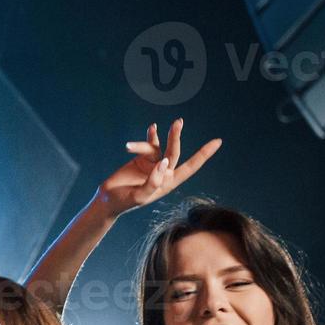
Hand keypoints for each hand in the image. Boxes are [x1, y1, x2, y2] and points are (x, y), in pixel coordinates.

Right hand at [98, 118, 220, 216]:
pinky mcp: (141, 159)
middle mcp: (164, 172)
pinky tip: (152, 128)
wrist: (107, 200)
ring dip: (153, 139)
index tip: (217, 141)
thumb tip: (164, 162)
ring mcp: (153, 164)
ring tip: (149, 130)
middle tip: (178, 122)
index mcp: (168, 183)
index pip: (190, 167)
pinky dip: (150, 136)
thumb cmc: (124, 202)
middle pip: (175, 151)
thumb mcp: (139, 196)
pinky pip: (149, 144)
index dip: (203, 154)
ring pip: (158, 147)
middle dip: (176, 137)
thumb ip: (153, 181)